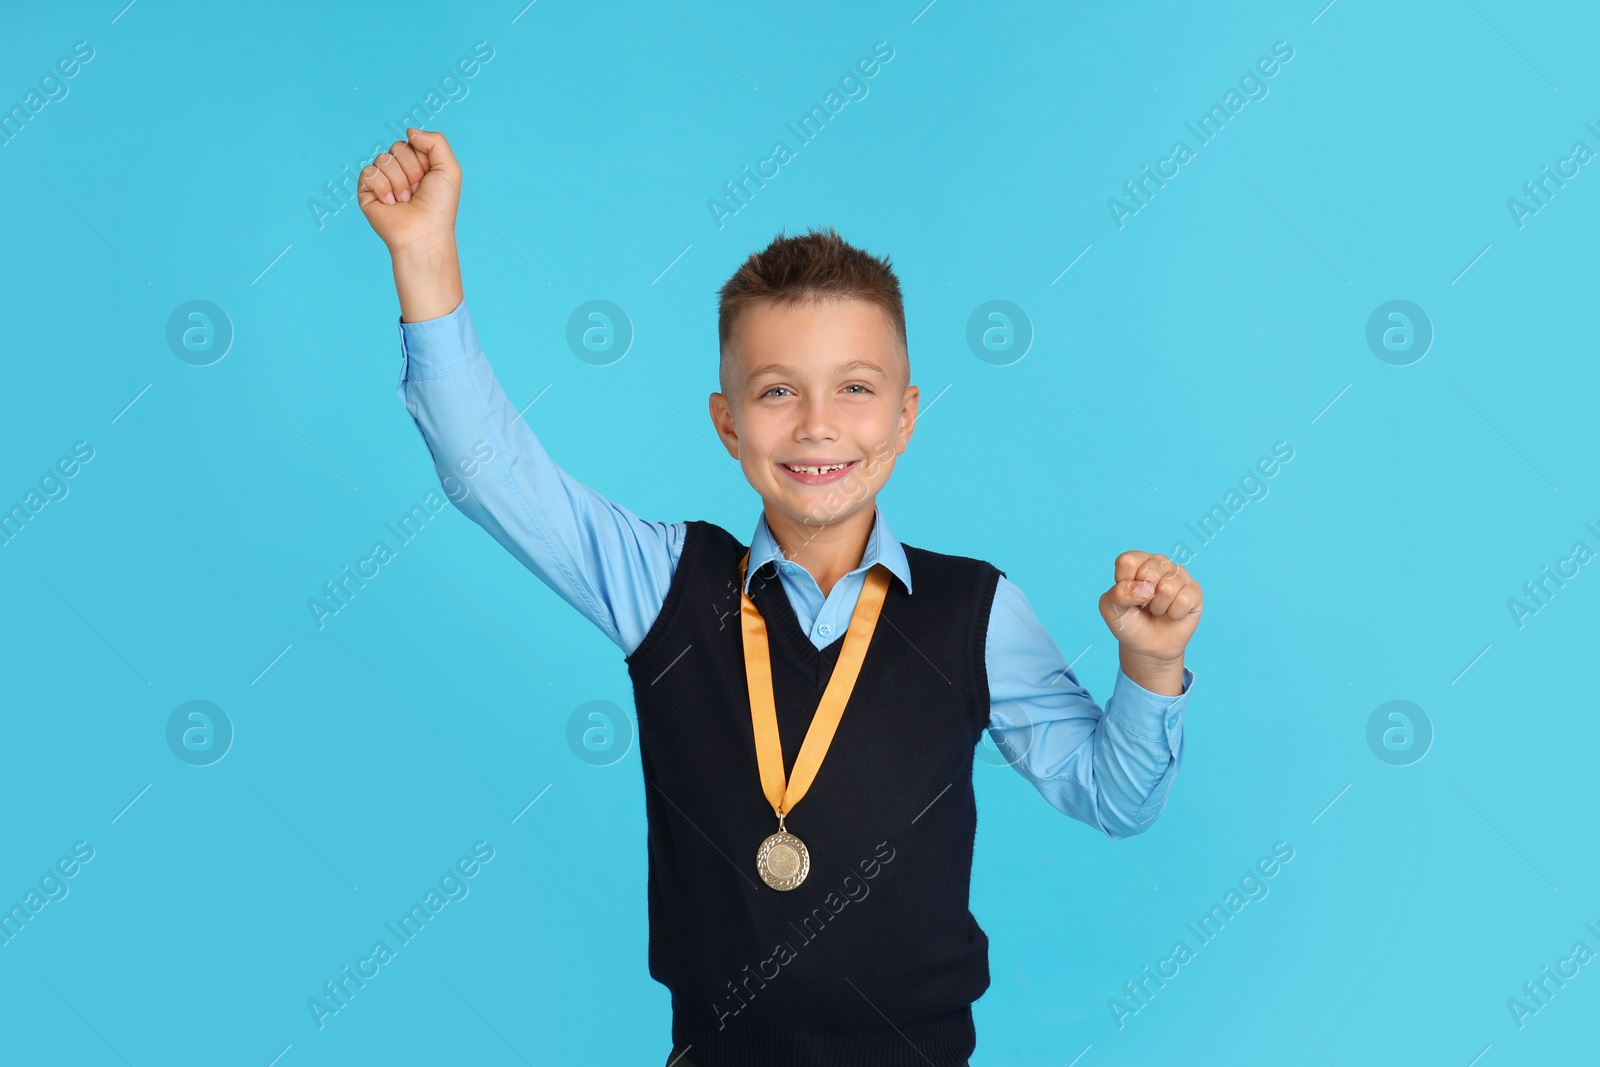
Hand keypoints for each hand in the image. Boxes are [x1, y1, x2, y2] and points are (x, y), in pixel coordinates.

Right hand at [358, 128, 460, 254]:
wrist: (424, 232)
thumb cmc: (440, 206)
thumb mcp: (449, 168)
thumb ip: (436, 141)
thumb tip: (409, 131)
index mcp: (417, 163)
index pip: (411, 141)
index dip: (422, 158)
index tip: (429, 179)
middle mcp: (399, 170)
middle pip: (397, 147)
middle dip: (411, 170)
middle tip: (417, 192)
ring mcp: (383, 180)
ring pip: (383, 159)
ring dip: (399, 182)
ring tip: (405, 200)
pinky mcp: (367, 191)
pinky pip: (369, 172)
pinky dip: (382, 188)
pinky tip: (390, 203)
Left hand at [1098, 551, 1201, 668]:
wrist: (1148, 647)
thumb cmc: (1129, 622)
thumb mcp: (1110, 609)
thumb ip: (1118, 594)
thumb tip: (1146, 588)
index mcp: (1137, 561)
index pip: (1128, 561)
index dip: (1124, 584)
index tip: (1125, 596)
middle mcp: (1159, 563)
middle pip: (1149, 572)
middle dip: (1143, 598)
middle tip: (1144, 604)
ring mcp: (1179, 575)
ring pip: (1168, 587)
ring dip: (1159, 607)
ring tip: (1157, 610)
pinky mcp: (1194, 591)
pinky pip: (1185, 599)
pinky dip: (1174, 614)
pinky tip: (1172, 614)